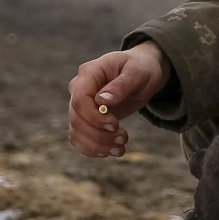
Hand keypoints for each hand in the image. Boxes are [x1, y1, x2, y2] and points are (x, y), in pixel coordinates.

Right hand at [67, 42, 169, 158]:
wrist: (141, 73)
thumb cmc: (140, 68)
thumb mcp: (137, 72)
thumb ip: (121, 85)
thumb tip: (102, 101)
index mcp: (89, 73)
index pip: (79, 100)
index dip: (94, 117)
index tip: (115, 124)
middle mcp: (79, 89)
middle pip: (77, 119)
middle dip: (99, 135)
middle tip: (124, 138)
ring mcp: (80, 105)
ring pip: (76, 132)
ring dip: (97, 145)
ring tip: (121, 148)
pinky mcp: (86, 119)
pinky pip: (80, 138)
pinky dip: (94, 149)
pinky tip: (113, 150)